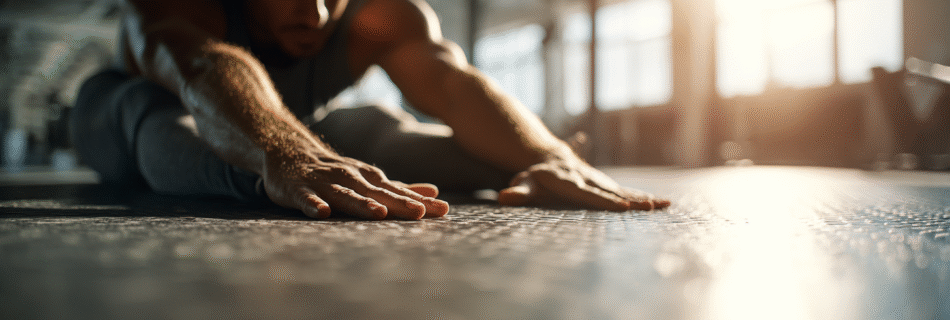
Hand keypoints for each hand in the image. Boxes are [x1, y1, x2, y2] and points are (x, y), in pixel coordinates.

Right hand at [262, 150, 448, 219]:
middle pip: (377, 193)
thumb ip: (399, 188)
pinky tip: (322, 213)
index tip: (442, 209)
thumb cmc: (335, 172)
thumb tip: (433, 192)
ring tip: (379, 213)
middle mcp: (350, 178)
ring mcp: (324, 183)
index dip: (419, 201)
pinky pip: (306, 198)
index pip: (398, 191)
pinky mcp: (299, 190)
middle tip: (420, 213)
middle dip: (398, 202)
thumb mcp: (369, 178)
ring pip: (345, 195)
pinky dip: (313, 205)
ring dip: (361, 204)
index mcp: (369, 178)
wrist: (289, 153)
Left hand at [497, 156, 669, 210]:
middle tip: (651, 207)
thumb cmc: (535, 176)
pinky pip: (626, 192)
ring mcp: (600, 182)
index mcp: (571, 183)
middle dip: (633, 201)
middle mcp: (589, 181)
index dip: (606, 201)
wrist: (549, 157)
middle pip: (613, 193)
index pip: (590, 195)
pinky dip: (642, 198)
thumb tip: (504, 196)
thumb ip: (517, 192)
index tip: (622, 207)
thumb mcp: (524, 184)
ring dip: (643, 198)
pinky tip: (660, 204)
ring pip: (624, 191)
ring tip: (664, 205)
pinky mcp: (606, 185)